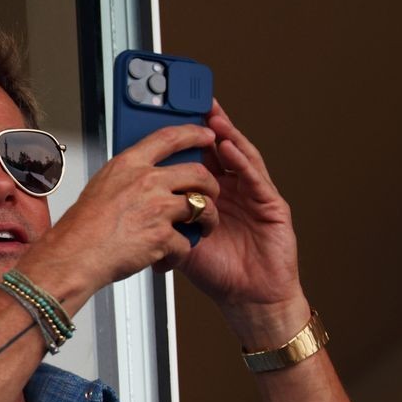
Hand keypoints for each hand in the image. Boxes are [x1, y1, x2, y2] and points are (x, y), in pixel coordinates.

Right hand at [21, 124, 219, 299]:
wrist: (74, 255)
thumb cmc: (81, 228)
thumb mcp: (101, 186)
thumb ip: (127, 179)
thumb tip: (141, 179)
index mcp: (128, 165)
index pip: (169, 138)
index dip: (193, 134)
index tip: (207, 135)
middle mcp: (146, 181)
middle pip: (197, 173)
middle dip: (211, 185)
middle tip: (210, 193)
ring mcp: (157, 207)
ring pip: (202, 207)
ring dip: (207, 220)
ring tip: (202, 228)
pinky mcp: (162, 235)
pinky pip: (186, 242)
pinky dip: (179, 253)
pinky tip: (168, 256)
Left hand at [173, 99, 309, 346]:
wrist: (248, 298)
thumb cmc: (220, 272)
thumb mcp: (180, 243)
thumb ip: (161, 223)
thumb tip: (130, 213)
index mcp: (210, 197)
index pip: (196, 160)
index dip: (186, 139)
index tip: (170, 117)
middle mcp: (232, 191)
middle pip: (219, 150)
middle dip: (206, 126)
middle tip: (193, 103)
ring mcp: (253, 195)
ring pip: (239, 157)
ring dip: (225, 135)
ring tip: (211, 117)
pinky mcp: (271, 205)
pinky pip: (255, 178)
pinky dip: (242, 161)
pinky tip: (229, 148)